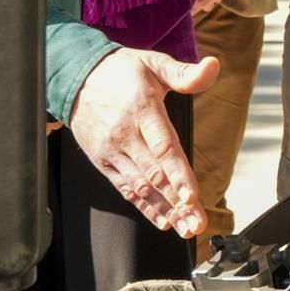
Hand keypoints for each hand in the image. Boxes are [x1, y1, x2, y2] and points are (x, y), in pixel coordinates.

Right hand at [68, 48, 220, 236]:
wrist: (76, 77)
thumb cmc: (121, 72)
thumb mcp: (154, 63)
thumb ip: (185, 73)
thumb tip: (213, 66)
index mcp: (142, 109)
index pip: (162, 147)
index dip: (178, 174)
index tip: (192, 196)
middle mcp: (125, 133)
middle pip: (154, 174)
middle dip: (177, 202)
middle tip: (197, 222)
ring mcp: (111, 150)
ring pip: (140, 186)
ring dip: (164, 210)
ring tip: (186, 227)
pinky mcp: (102, 160)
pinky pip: (125, 188)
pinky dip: (144, 207)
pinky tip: (163, 220)